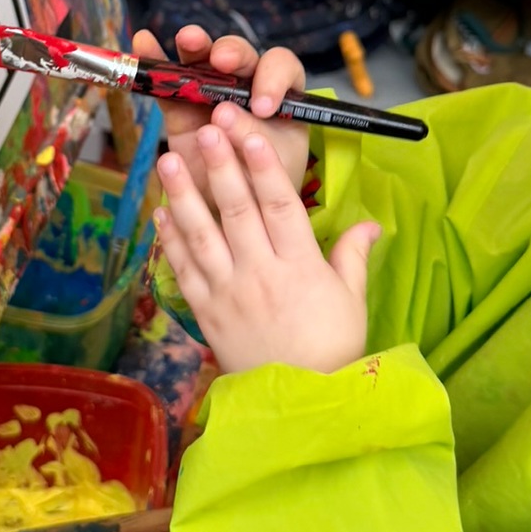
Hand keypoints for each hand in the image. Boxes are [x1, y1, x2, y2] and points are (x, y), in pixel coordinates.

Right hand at [132, 25, 310, 200]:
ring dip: (196, 46)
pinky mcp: (181, 108)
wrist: (231, 212)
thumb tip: (222, 113)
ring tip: (188, 39)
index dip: (272, 79)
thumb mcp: (269, 165)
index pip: (281, 69)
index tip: (262, 106)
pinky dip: (155, 61)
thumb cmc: (264, 184)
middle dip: (232, 53)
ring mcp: (212, 94)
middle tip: (223, 61)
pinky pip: (168, 82)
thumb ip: (251, 135)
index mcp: (281, 95)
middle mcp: (246, 86)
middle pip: (241, 56)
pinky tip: (143, 42)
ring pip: (204, 61)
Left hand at [155, 121, 379, 374]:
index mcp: (301, 266)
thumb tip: (371, 222)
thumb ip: (352, 255)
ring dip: (183, 194)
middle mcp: (261, 274)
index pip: (280, 205)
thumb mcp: (352, 299)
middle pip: (236, 210)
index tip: (252, 133)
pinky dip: (169, 239)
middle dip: (220, 165)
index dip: (264, 166)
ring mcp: (228, 293)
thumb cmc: (332, 348)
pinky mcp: (206, 312)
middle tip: (208, 127)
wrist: (301, 404)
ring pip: (201, 234)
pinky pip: (183, 270)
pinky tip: (159, 210)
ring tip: (169, 159)